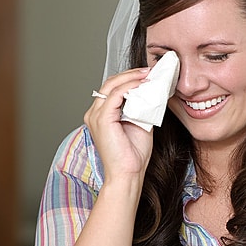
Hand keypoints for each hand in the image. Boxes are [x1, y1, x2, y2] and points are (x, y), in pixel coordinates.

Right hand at [84, 68, 153, 182]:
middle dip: (130, 74)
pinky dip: (130, 86)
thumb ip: (141, 107)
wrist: (128, 174)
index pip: (112, 88)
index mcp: (100, 115)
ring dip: (132, 77)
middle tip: (149, 70)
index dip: (129, 78)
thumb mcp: (139, 123)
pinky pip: (116, 94)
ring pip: (112, 85)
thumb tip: (152, 91)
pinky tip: (143, 84)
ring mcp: (95, 115)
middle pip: (110, 83)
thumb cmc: (133, 155)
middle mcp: (93, 113)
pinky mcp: (102, 119)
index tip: (147, 74)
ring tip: (148, 74)